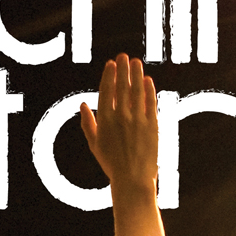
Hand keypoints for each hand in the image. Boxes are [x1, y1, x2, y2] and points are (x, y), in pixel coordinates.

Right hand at [80, 54, 157, 190]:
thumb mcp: (94, 144)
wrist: (133, 179)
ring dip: (137, 74)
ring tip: (136, 62)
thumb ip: (87, 123)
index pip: (106, 91)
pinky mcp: (152, 125)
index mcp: (104, 121)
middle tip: (124, 56)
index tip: (111, 63)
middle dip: (123, 69)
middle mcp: (120, 117)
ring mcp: (137, 120)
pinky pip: (150, 102)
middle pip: (122, 86)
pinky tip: (148, 80)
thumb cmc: (111, 164)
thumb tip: (83, 104)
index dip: (109, 75)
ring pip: (137, 90)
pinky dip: (149, 89)